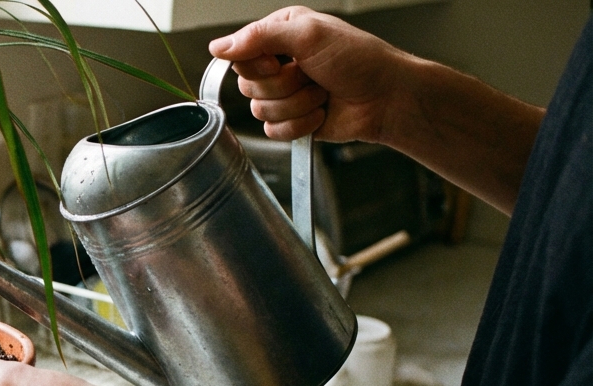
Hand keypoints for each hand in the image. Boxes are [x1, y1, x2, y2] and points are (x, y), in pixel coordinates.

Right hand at [209, 6, 410, 142]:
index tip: (279, 62)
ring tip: (321, 93)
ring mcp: (285, 94)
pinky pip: (272, 132)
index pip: (239, 55)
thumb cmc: (360, 60)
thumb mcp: (308, 34)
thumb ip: (259, 37)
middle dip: (283, 86)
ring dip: (296, 105)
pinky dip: (299, 125)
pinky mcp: (292, 121)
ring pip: (260, 111)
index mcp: (279, 35)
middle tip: (311, 76)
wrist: (386, 98)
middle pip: (247, 86)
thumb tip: (217, 47)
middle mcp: (279, 63)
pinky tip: (320, 113)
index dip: (256, 65)